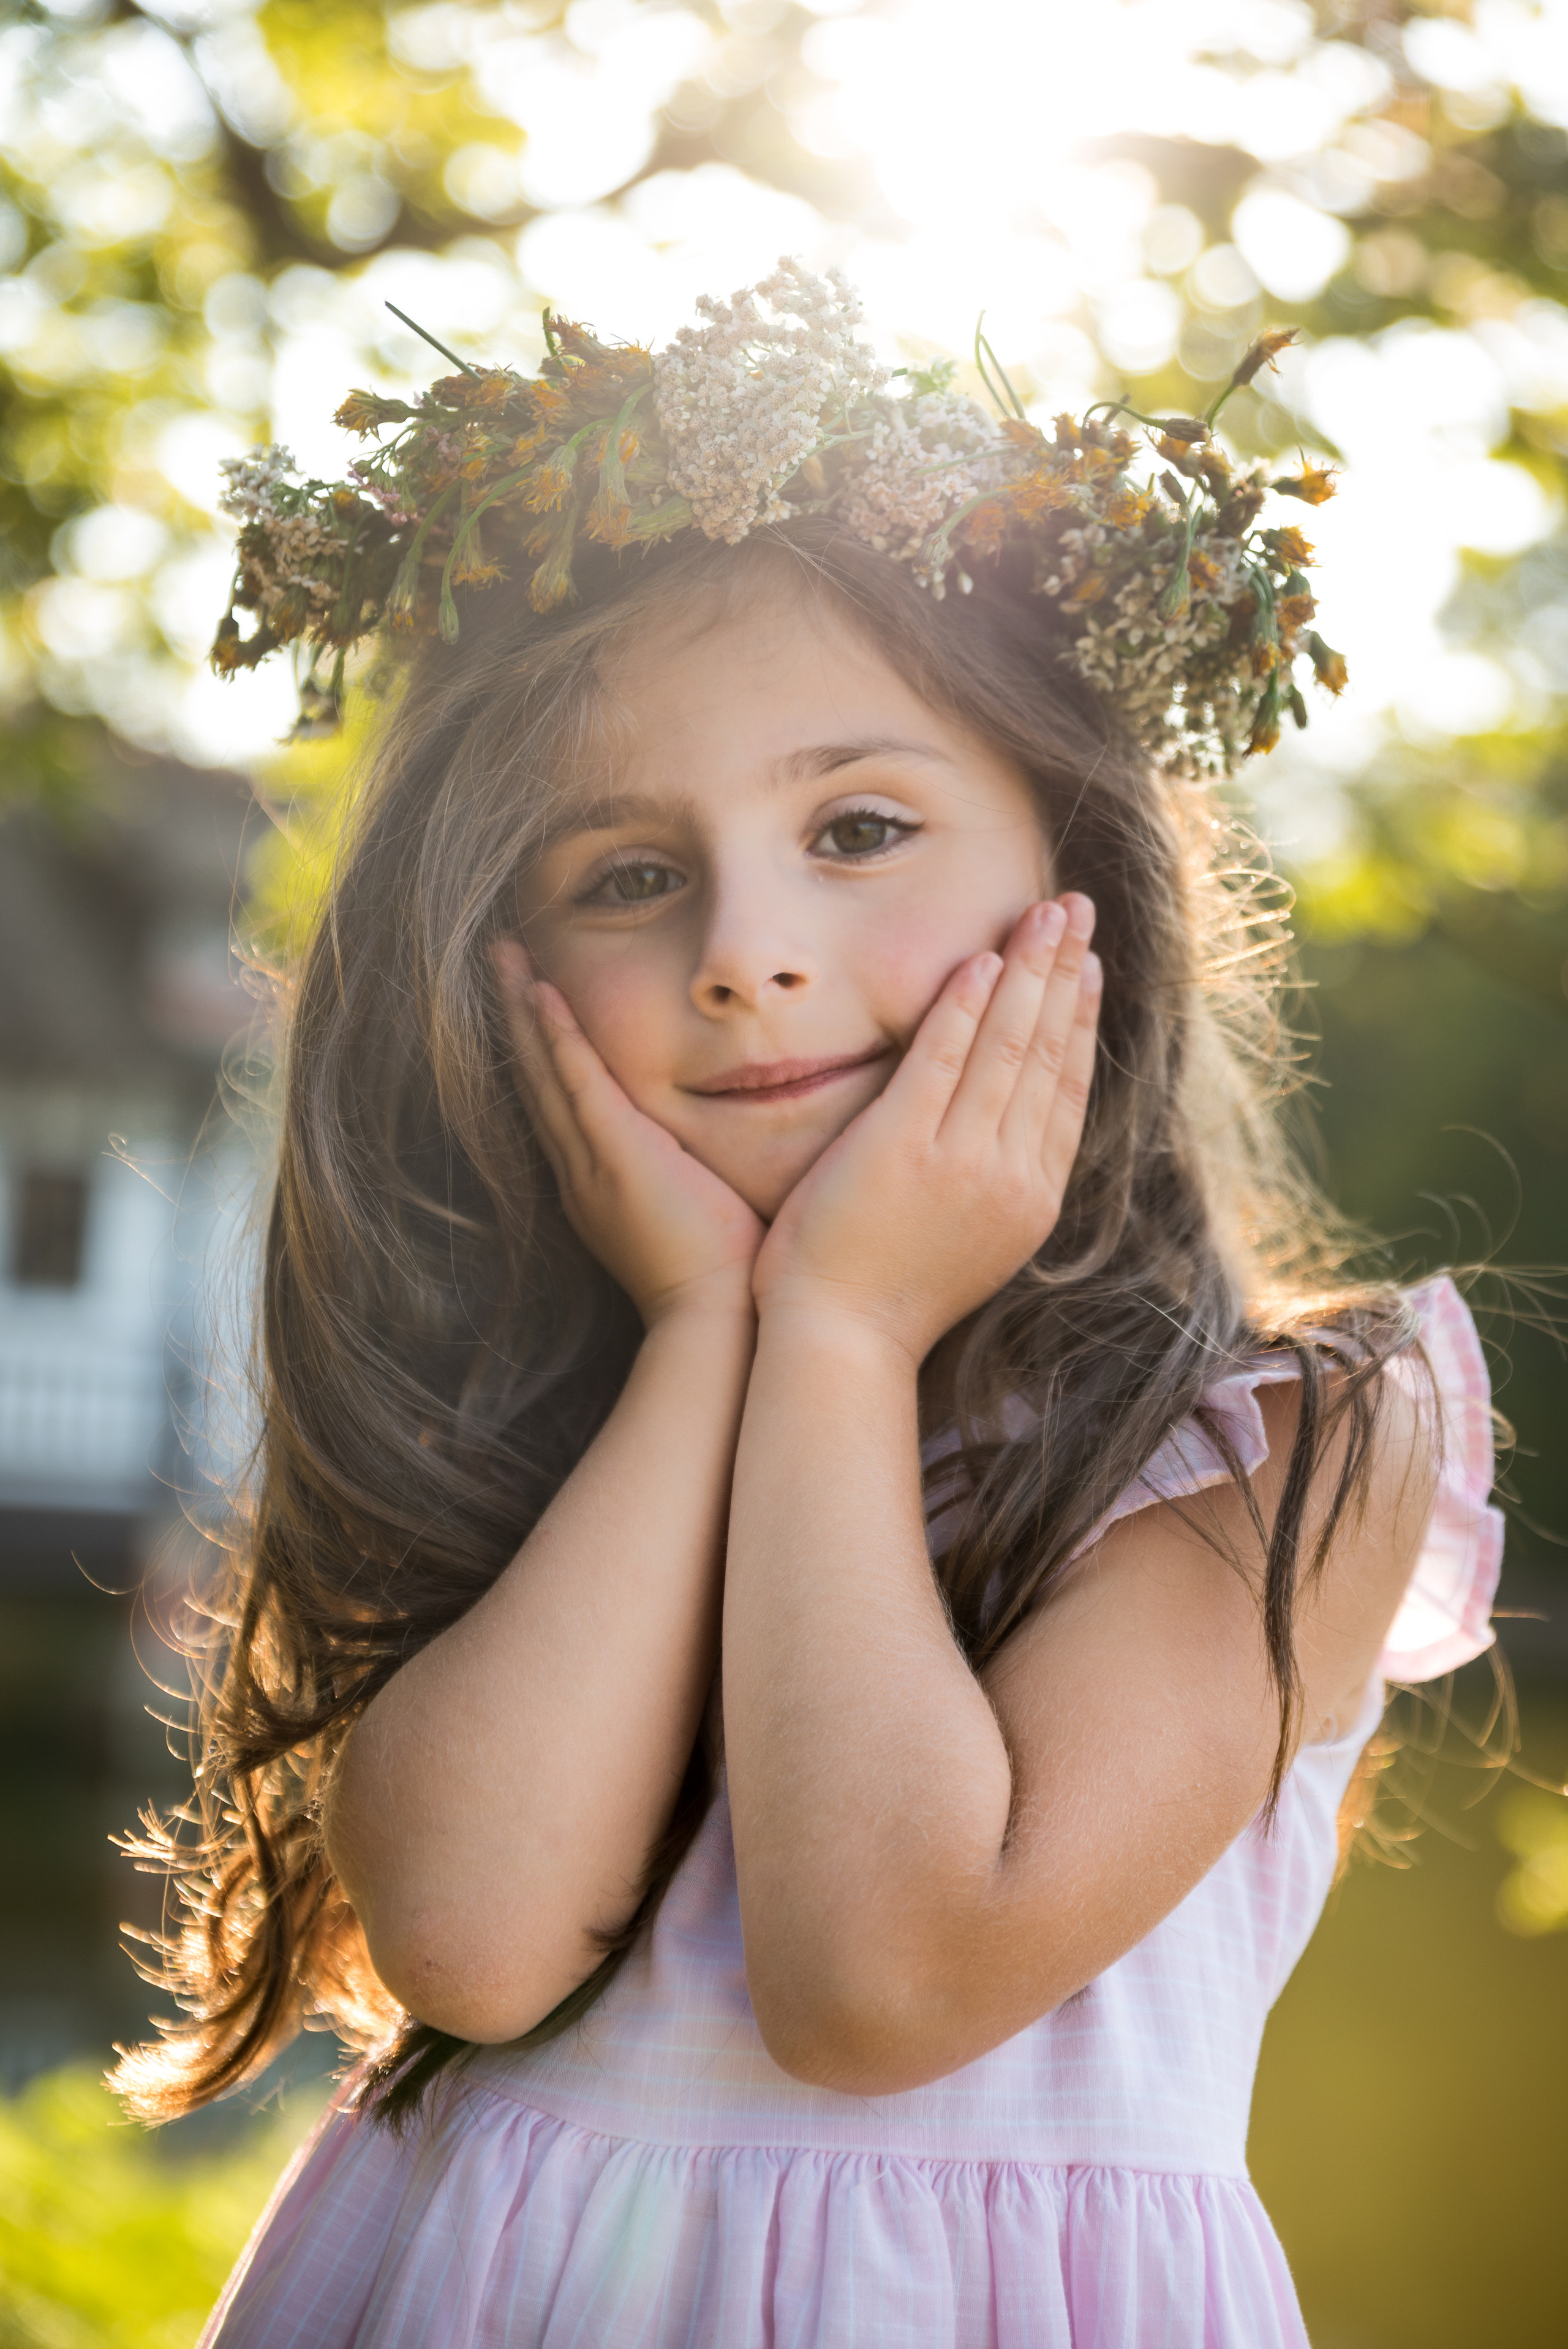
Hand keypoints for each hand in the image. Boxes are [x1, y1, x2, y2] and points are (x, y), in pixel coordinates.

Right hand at [494, 942, 764, 1327]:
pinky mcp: (617, 1154)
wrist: (713, 1324)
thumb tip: (725, 1158)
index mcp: (601, 1186)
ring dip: (523, 1010)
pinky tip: (540, 991)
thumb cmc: (723, 1281)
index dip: (544, 1050)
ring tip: (504, 955)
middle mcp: (582, 1171)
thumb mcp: (700, 1218)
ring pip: (546, 1070)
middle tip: (499, 959)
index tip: (534, 1001)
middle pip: (538, 1078)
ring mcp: (593, 1162)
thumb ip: (698, 1183)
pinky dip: (556, 1035)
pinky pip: (577, 1081)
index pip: (564, 1103)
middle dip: (515, 1018)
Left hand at [751, 896, 1100, 1362]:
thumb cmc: (886, 1296)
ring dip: (1029, 969)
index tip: (1089, 965)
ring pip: (1008, 1046)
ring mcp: (961, 1160)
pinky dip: (965, 1006)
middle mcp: (1010, 1175)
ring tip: (1044, 911)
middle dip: (1066, 971)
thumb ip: (991, 1181)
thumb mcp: (968, 1240)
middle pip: (1049, 1052)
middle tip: (1078, 907)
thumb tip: (1002, 1132)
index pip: (1067, 1088)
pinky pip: (944, 1059)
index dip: (1082, 1019)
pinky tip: (981, 961)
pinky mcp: (903, 1147)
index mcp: (1030, 1199)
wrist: (841, 1343)